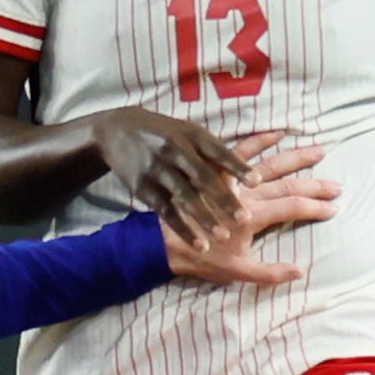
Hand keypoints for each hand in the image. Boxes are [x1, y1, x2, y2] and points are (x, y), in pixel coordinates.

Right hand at [90, 106, 251, 246]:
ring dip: (205, 219)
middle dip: (224, 199)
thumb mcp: (187, 132)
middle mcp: (175, 151)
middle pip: (203, 178)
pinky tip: (199, 244)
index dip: (237, 167)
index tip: (257, 182)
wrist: (116, 130)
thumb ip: (212, 152)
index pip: (219, 152)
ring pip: (184, 197)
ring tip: (224, 238)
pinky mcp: (143, 187)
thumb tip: (245, 172)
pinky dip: (184, 229)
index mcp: (192, 135)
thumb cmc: (165, 134)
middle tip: (244, 219)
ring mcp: (157, 169)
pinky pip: (167, 212)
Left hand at [163, 133, 336, 286]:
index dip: (316, 208)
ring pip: (270, 163)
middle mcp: (246, 195)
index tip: (335, 208)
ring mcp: (233, 180)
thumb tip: (300, 271)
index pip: (293, 208)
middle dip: (316, 184)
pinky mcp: (220, 170)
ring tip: (318, 151)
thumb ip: (269, 272)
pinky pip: (241, 149)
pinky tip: (278, 131)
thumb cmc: (201, 258)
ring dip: (296, 156)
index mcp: (252, 218)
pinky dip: (260, 139)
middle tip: (337, 184)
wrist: (165, 241)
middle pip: (288, 184)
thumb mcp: (236, 272)